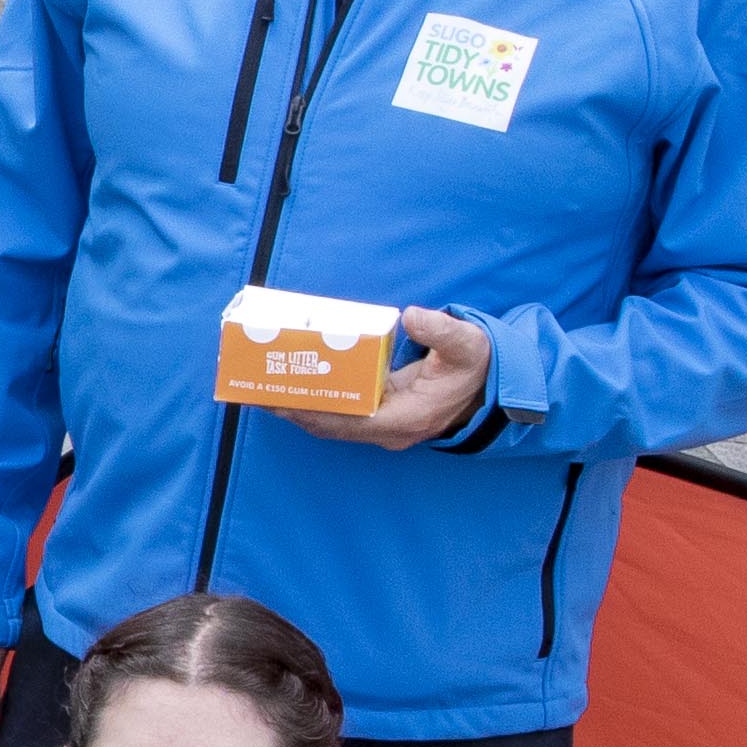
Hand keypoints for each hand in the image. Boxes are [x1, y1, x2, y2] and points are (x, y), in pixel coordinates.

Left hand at [283, 307, 492, 448]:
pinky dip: (316, 403)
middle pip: (330, 425)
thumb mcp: (468, 346)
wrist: (488, 387)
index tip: (280, 398)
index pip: (346, 422)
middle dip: (293, 409)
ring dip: (300, 408)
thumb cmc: (476, 368)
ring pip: (332, 423)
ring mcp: (382, 426)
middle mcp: (388, 430)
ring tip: (265, 387)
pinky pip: (340, 414)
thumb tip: (413, 317)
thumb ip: (444, 331)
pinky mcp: (379, 416)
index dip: (311, 411)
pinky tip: (294, 386)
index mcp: (404, 418)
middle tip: (258, 388)